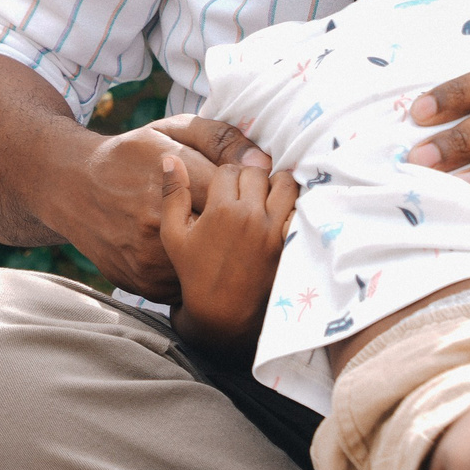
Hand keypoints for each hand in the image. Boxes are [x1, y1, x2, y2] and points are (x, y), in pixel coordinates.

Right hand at [48, 115, 254, 300]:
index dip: (245, 187)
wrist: (73, 189)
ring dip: (220, 252)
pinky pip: (188, 285)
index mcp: (174, 182)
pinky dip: (195, 272)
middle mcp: (160, 225)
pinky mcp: (145, 284)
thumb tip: (263, 160)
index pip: (237, 190)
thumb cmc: (129, 155)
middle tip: (227, 210)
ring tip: (216, 235)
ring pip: (211, 264)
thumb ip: (219, 138)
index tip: (241, 184)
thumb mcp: (170, 130)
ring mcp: (150, 259)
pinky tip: (192, 257)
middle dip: (236, 220)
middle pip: (228, 231)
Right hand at [158, 152, 294, 354]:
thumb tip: (170, 159)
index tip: (222, 191)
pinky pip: (299, 208)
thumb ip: (172, 194)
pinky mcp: (290, 241)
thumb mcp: (174, 233)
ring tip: (264, 198)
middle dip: (249, 178)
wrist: (222, 311)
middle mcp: (251, 214)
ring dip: (275, 185)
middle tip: (243, 195)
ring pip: (285, 183)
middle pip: (257, 172)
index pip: (230, 170)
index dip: (225, 177)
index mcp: (221, 208)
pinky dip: (293, 205)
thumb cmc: (194, 271)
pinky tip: (281, 212)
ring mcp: (274, 228)